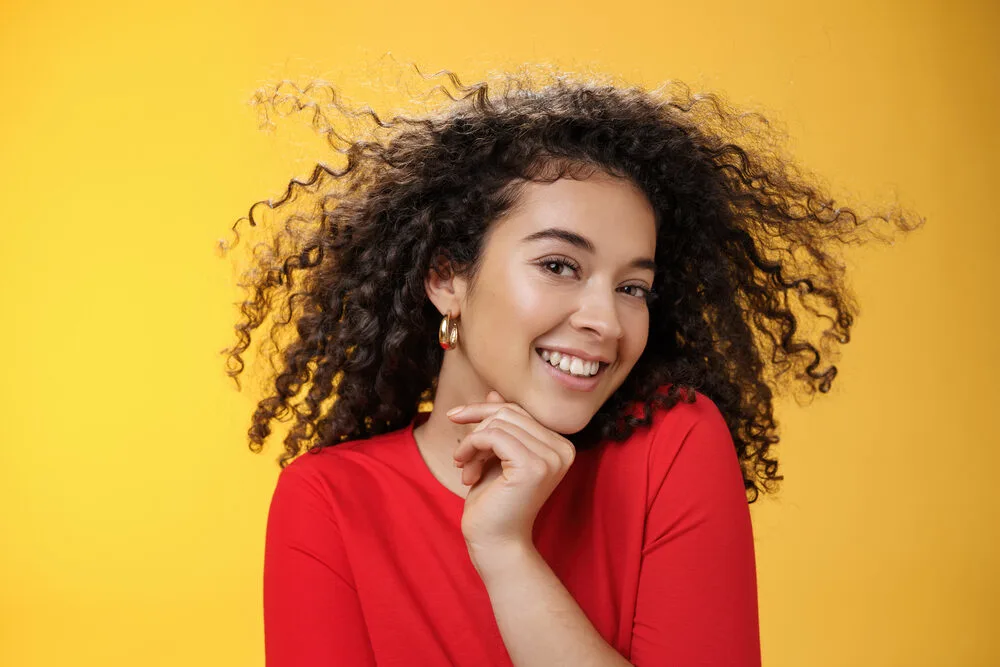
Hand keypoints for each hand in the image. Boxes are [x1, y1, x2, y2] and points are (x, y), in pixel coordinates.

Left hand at [449, 390, 576, 554]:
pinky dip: (472, 447)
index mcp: (559, 446)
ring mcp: (551, 457)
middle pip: (508, 412)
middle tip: (462, 459)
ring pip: (498, 422)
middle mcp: (562, 449)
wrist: (495, 543)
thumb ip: (499, 425)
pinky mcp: (533, 466)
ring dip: (472, 444)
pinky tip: (466, 471)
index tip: (455, 418)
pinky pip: (493, 436)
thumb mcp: (494, 456)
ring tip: (465, 469)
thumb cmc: (494, 502)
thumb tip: (494, 391)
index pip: (517, 410)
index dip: (483, 412)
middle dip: (477, 430)